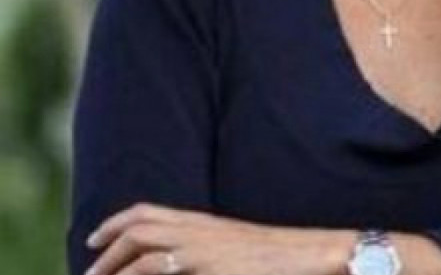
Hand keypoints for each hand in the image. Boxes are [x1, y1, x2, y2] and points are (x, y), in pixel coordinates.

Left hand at [84, 202, 347, 274]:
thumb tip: (189, 261)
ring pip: (141, 247)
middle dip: (106, 245)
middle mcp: (199, 229)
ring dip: (112, 266)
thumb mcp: (238, 249)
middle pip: (139, 225)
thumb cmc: (281, 256)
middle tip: (88, 266)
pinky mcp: (209, 266)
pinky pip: (157, 268)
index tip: (96, 238)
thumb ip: (211, 251)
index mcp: (205, 222)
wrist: (313, 253)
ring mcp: (203, 247)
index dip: (116, 222)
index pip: (150, 212)